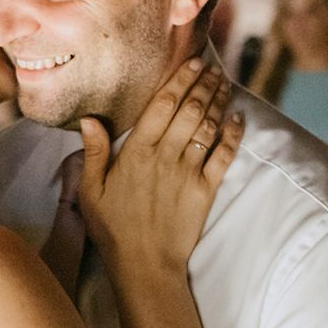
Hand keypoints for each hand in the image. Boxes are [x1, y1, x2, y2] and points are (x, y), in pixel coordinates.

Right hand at [79, 58, 244, 271]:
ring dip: (219, 100)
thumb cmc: (113, 229)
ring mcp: (189, 172)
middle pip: (190, 108)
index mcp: (136, 153)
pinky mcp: (206, 190)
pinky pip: (224, 155)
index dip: (180, 79)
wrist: (145, 265)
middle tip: (213, 66)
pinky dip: (233, 133)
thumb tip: (89, 119)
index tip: (192, 62)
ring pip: (208, 126)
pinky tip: (238, 117)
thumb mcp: (90, 191)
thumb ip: (94, 153)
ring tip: (225, 82)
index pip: (162, 105)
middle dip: (204, 83)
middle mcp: (165, 156)